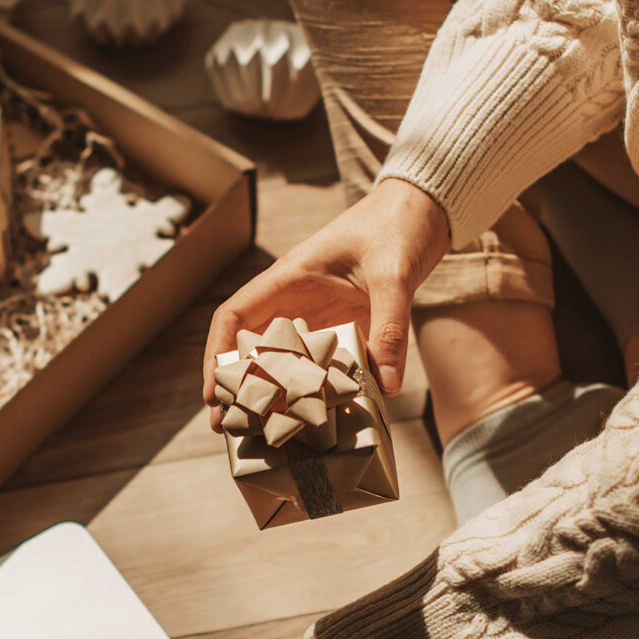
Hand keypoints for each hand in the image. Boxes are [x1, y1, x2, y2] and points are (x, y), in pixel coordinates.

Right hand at [202, 178, 450, 429]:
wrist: (424, 209)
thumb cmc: (398, 226)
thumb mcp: (394, 275)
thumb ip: (389, 327)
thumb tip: (385, 385)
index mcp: (289, 278)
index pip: (235, 316)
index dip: (218, 353)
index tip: (213, 390)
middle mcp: (296, 298)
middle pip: (251, 345)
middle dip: (237, 385)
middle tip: (229, 425)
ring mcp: (320, 313)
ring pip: (283, 357)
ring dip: (271, 392)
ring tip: (261, 429)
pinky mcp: (345, 323)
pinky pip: (321, 360)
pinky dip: (313, 386)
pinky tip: (315, 413)